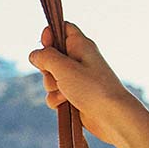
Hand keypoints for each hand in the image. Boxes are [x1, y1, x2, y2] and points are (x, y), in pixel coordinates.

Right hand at [28, 22, 127, 143]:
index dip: (51, 34)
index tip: (45, 44)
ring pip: (52, 78)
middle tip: (56, 75)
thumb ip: (45, 57)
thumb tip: (34, 55)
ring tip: (64, 93)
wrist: (113, 118)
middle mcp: (80, 61)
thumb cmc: (92, 89)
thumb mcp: (63, 66)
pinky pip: (56, 96)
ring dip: (51, 86)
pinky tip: (65, 104)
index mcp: (81, 45)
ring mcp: (78, 81)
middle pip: (51, 57)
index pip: (63, 29)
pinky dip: (57, 100)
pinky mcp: (76, 99)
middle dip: (47, 67)